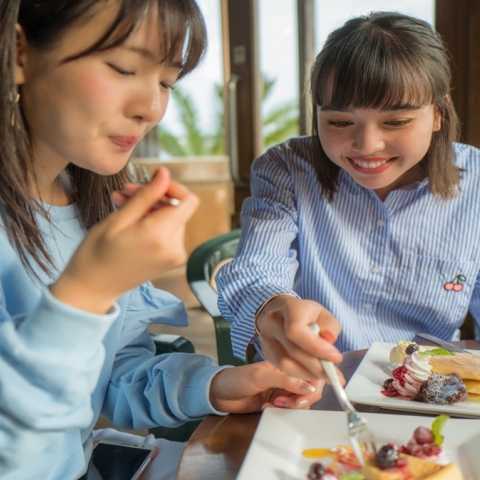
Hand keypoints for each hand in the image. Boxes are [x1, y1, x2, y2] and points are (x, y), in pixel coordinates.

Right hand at [50, 167, 198, 313]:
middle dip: (153, 196)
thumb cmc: (98, 253)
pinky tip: (130, 220)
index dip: (172, 186)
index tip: (150, 183)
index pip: (188, 200)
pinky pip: (168, 231)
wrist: (93, 287)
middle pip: (178, 208)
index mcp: (161, 237)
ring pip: (172, 218)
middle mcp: (175, 248)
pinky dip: (152, 221)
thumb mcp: (119, 219)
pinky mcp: (171, 259)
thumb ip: (146, 195)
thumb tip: (165, 173)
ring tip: (122, 204)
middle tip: (124, 192)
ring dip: (149, 208)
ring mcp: (175, 255)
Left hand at [209, 361, 323, 412]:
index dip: (313, 385)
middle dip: (301, 399)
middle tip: (282, 403)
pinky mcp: (278, 404)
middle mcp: (289, 377)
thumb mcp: (261, 376)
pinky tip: (267, 408)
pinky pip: (290, 410)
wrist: (220, 393)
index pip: (311, 372)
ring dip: (290, 407)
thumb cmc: (238, 378)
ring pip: (302, 401)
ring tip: (272, 404)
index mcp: (286, 364)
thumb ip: (285, 381)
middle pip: (310, 389)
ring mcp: (284, 391)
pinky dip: (283, 412)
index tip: (303, 396)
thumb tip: (310, 387)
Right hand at [255, 296, 342, 380]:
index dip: (316, 347)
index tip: (336, 358)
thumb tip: (329, 341)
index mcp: (289, 308)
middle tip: (335, 376)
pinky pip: (281, 367)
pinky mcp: (265, 350)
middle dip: (316, 367)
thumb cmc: (306, 313)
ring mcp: (266, 337)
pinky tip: (311, 373)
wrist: (281, 310)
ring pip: (284, 364)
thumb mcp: (323, 314)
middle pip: (293, 351)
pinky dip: (298, 374)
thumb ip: (330, 327)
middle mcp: (273, 322)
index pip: (297, 331)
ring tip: (324, 376)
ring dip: (307, 374)